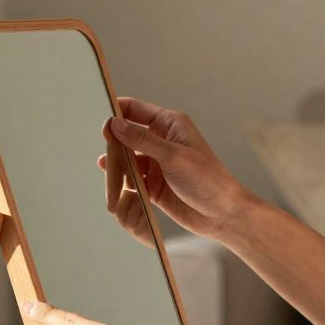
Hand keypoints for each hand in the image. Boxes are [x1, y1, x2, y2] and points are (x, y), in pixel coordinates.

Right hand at [100, 96, 257, 242]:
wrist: (222, 215)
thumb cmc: (207, 180)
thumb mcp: (173, 156)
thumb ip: (142, 140)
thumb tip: (116, 124)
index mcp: (171, 125)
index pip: (137, 110)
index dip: (118, 111)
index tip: (102, 118)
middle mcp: (162, 141)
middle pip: (128, 133)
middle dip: (114, 138)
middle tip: (103, 146)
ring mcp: (157, 163)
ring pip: (128, 157)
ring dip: (116, 161)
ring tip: (105, 165)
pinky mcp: (153, 184)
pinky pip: (131, 178)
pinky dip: (122, 179)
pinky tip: (113, 181)